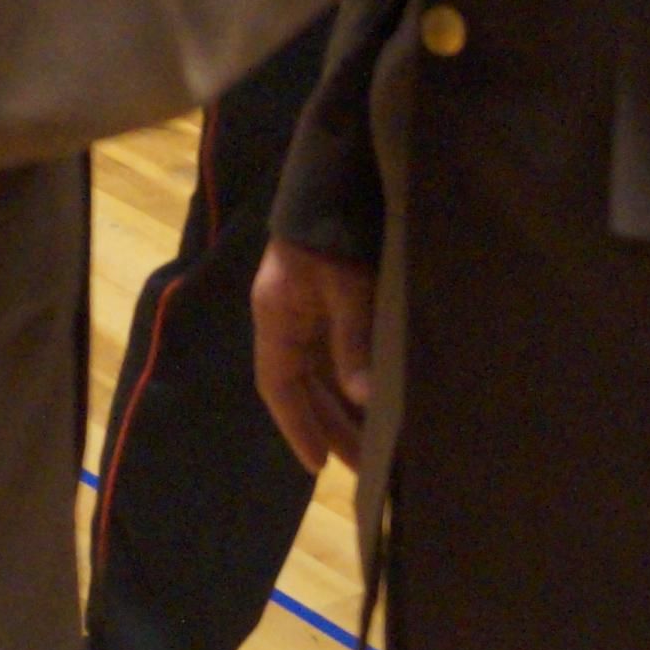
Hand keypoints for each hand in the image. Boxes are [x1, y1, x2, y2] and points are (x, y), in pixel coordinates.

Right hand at [250, 239, 375, 474]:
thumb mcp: (346, 288)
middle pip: (303, 388)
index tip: (318, 466)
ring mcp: (305, 312)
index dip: (297, 426)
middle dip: (330, 428)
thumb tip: (362, 399)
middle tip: (364, 469)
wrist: (339, 180)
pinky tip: (374, 404)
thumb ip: (352, 342)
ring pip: (320, 375)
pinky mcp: (329, 302)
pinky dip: (352, 383)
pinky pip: (336, 356)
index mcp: (276, 319)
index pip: (279, 386)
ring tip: (374, 448)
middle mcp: (286, 322)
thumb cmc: (335, 234)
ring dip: (343, 410)